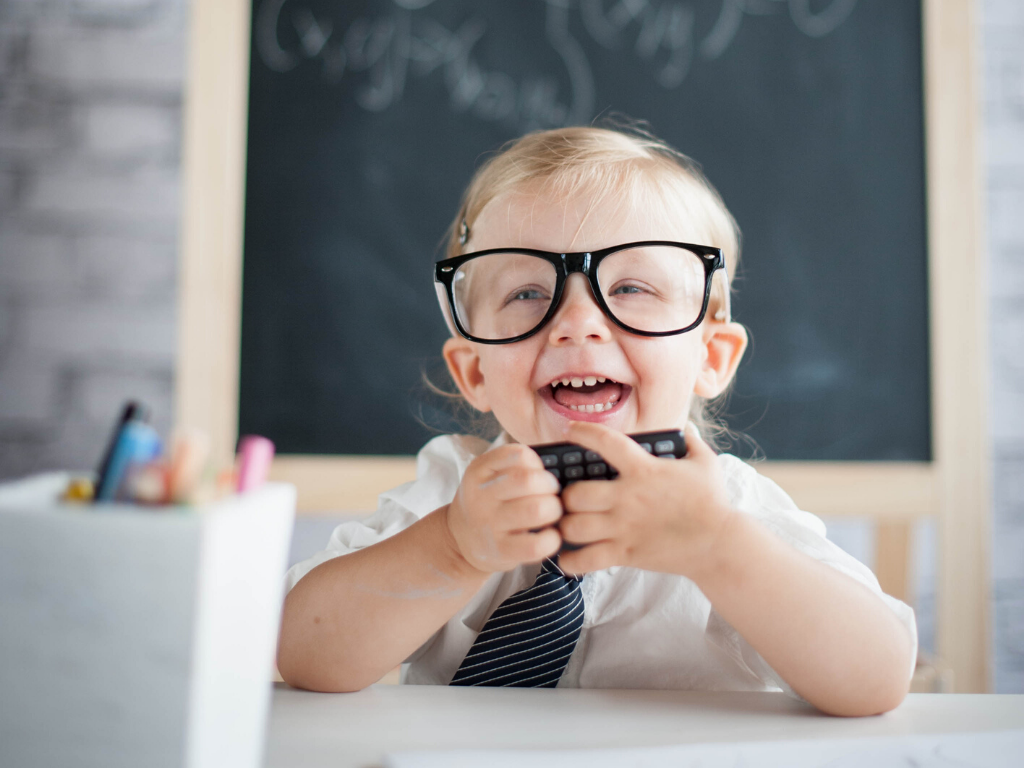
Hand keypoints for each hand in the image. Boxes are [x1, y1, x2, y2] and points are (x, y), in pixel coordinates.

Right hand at [444, 444, 563, 574]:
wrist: (459, 540)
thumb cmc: (486, 503)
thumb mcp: (488, 477)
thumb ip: (516, 468)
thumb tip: (557, 472)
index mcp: (479, 470)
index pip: (518, 455)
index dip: (537, 464)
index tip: (538, 474)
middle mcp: (480, 496)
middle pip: (529, 481)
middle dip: (551, 486)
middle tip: (552, 494)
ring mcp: (489, 525)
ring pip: (536, 509)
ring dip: (554, 510)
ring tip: (552, 513)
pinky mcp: (500, 551)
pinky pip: (536, 544)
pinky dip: (552, 539)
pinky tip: (550, 535)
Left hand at [558, 422, 736, 579]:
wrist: (720, 543)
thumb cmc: (712, 501)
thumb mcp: (705, 462)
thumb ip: (691, 441)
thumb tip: (687, 427)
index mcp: (644, 470)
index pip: (605, 442)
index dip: (583, 432)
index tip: (571, 431)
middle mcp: (627, 498)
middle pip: (575, 494)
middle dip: (564, 494)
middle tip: (566, 496)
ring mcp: (624, 528)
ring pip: (573, 527)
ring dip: (564, 525)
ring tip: (565, 523)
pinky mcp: (626, 554)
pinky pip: (585, 560)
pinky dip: (570, 560)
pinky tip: (568, 556)